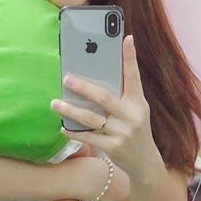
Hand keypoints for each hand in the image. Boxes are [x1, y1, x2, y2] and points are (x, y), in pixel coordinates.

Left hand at [51, 36, 157, 179]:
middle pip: (104, 98)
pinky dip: (74, 132)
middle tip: (66, 78)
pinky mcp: (113, 148)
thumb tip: (94, 75)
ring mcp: (122, 133)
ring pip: (91, 119)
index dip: (130, 57)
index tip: (126, 38)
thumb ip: (120, 95)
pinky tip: (62, 127)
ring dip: (71, 111)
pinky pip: (89, 137)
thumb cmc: (134, 129)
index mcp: (138, 102)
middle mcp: (132, 116)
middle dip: (83, 87)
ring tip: (55, 104)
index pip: (134, 76)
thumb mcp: (135, 110)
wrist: (145, 162)